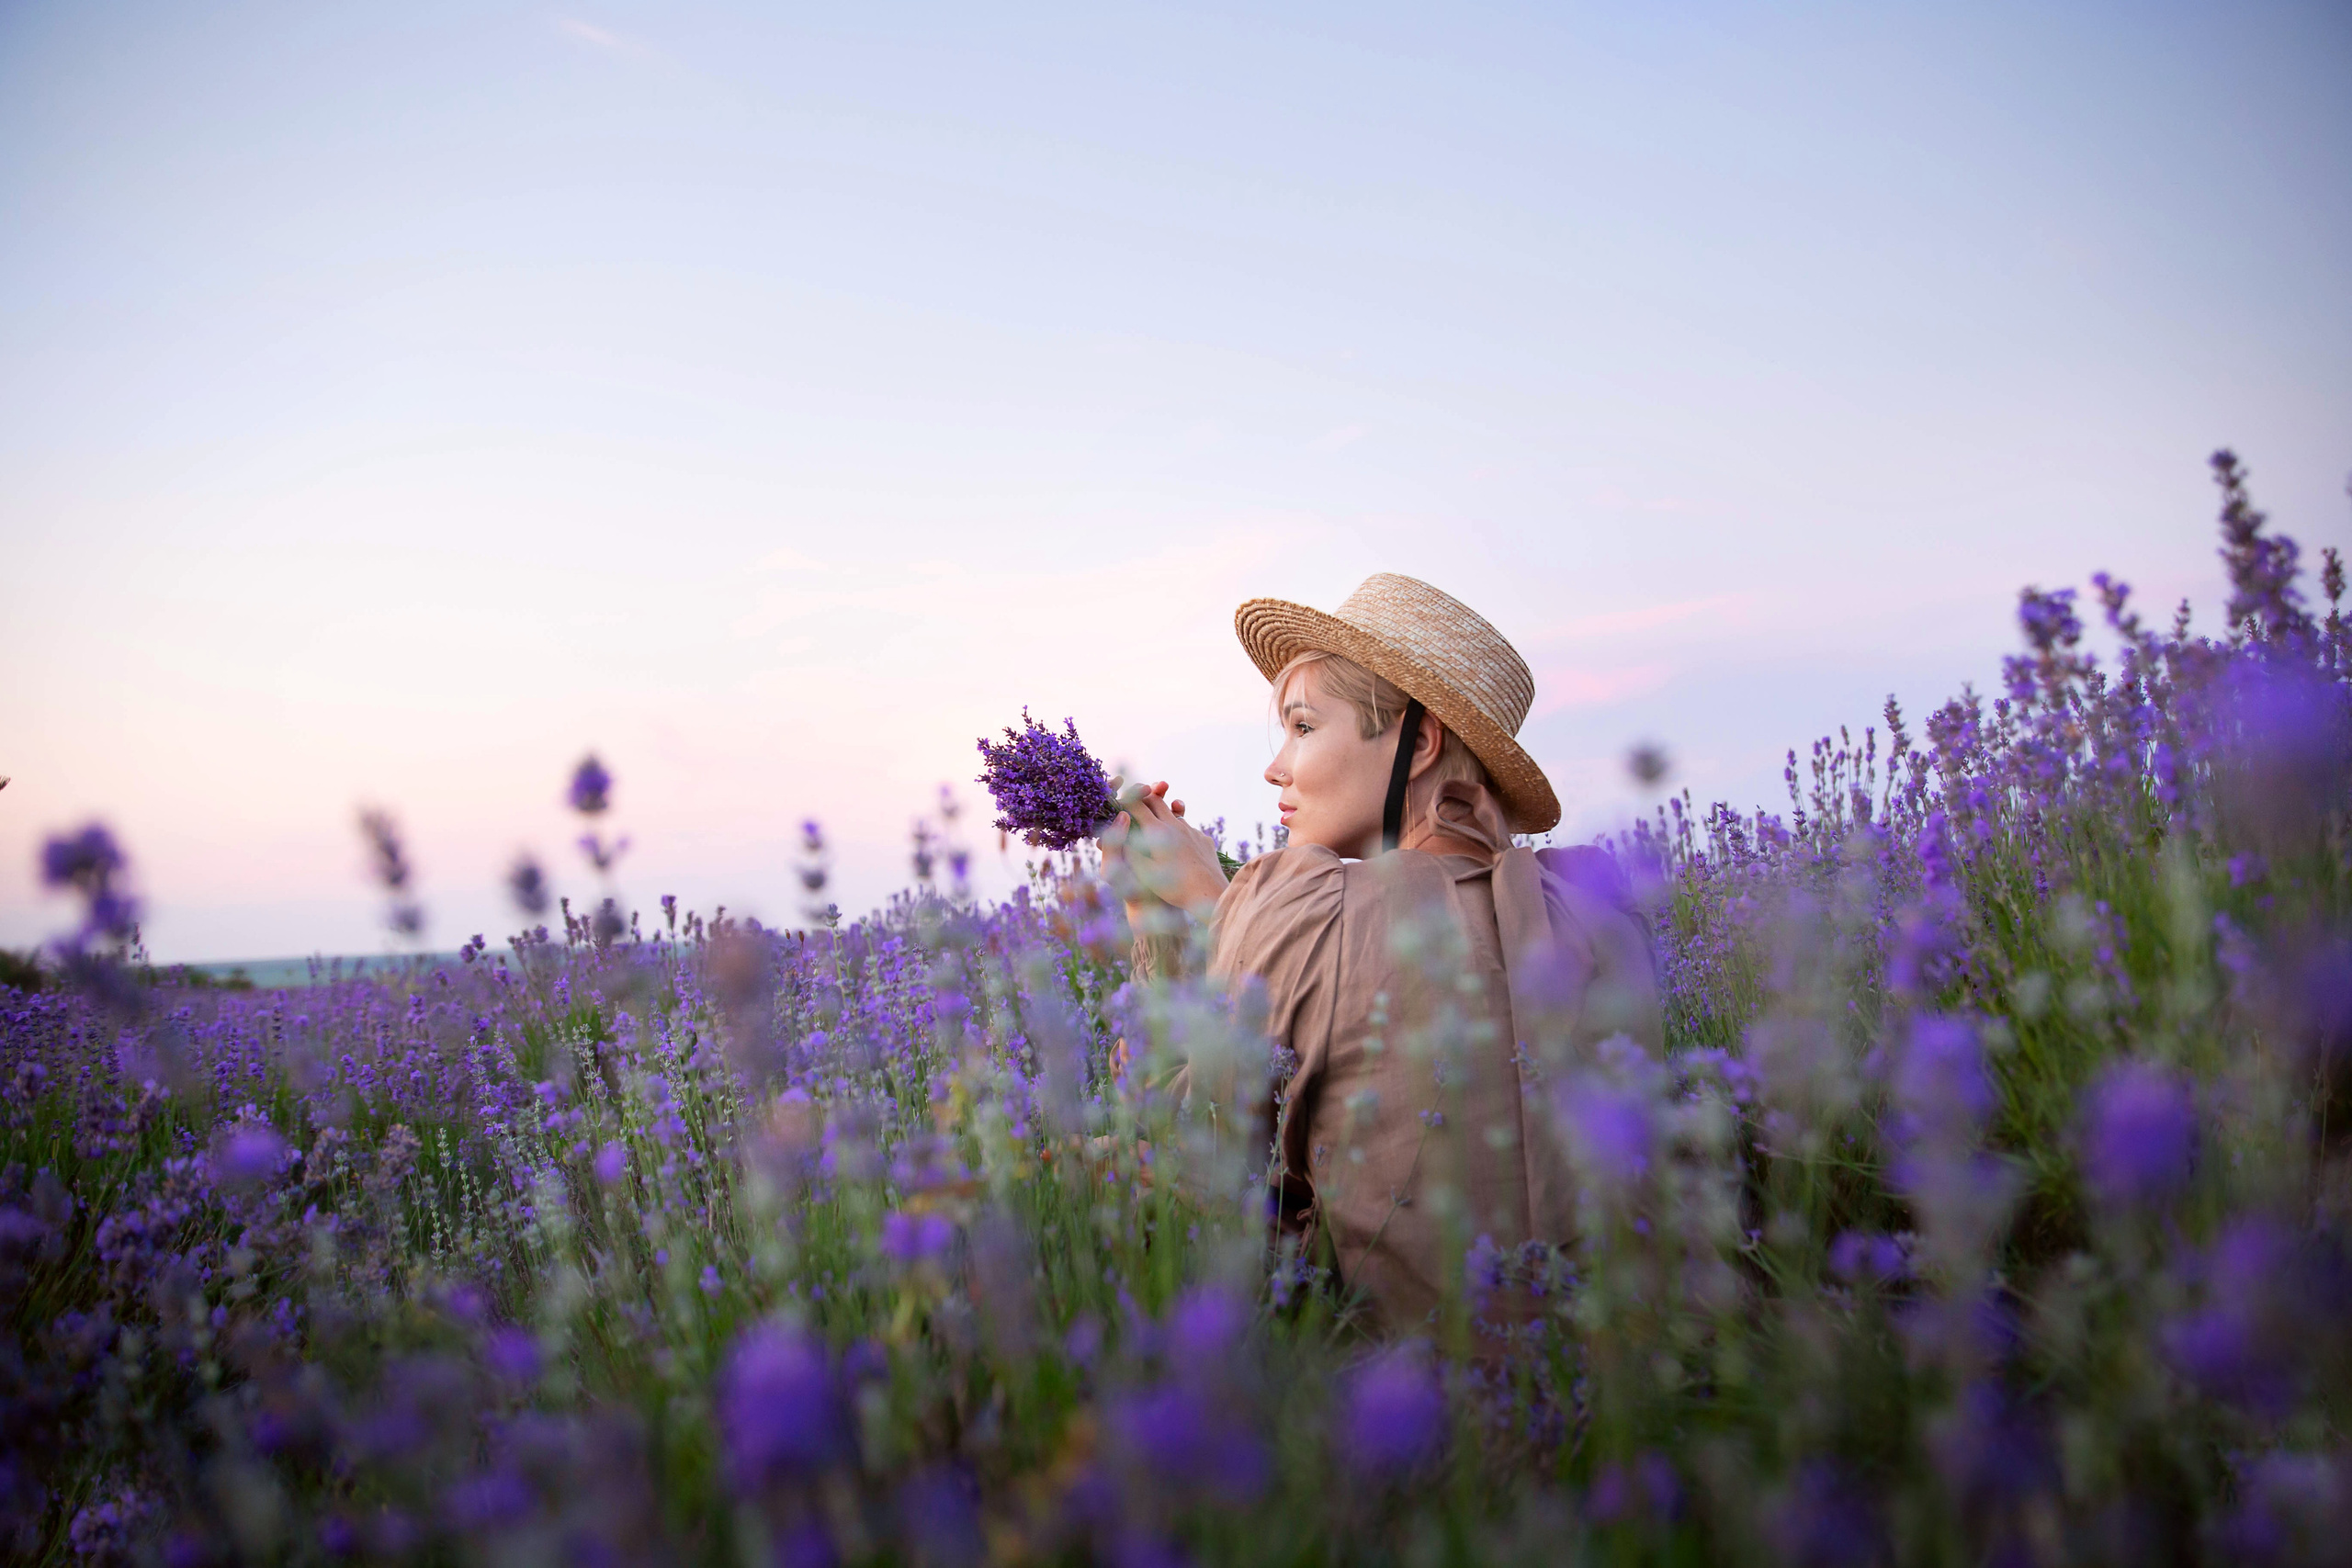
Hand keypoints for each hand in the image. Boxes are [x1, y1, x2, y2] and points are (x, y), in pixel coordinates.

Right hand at [1099, 779, 1229, 925]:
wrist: (1209, 894)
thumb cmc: (1173, 887)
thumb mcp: (1144, 872)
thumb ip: (1128, 850)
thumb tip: (1117, 832)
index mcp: (1157, 831)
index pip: (1136, 805)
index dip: (1125, 800)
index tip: (1118, 802)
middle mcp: (1175, 825)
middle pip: (1156, 801)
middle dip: (1143, 798)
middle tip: (1134, 801)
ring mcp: (1191, 830)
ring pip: (1174, 813)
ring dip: (1162, 812)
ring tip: (1154, 819)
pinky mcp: (1203, 839)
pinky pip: (1188, 828)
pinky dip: (1178, 829)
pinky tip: (1176, 842)